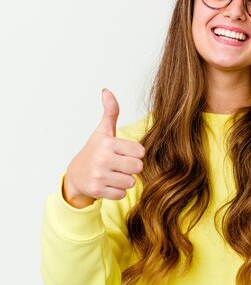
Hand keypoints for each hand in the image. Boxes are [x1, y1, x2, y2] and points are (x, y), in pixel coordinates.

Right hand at [63, 89, 144, 207]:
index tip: (124, 153)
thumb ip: (110, 112)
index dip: (135, 154)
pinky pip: (121, 194)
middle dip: (132, 168)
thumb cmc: (95, 151)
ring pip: (131, 182)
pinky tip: (108, 184)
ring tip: (113, 174)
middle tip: (120, 165)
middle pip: (138, 167)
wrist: (75, 175)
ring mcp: (99, 175)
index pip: (140, 151)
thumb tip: (106, 90)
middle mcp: (102, 159)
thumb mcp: (103, 131)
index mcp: (108, 143)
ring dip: (125, 180)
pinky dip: (117, 191)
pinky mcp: (97, 190)